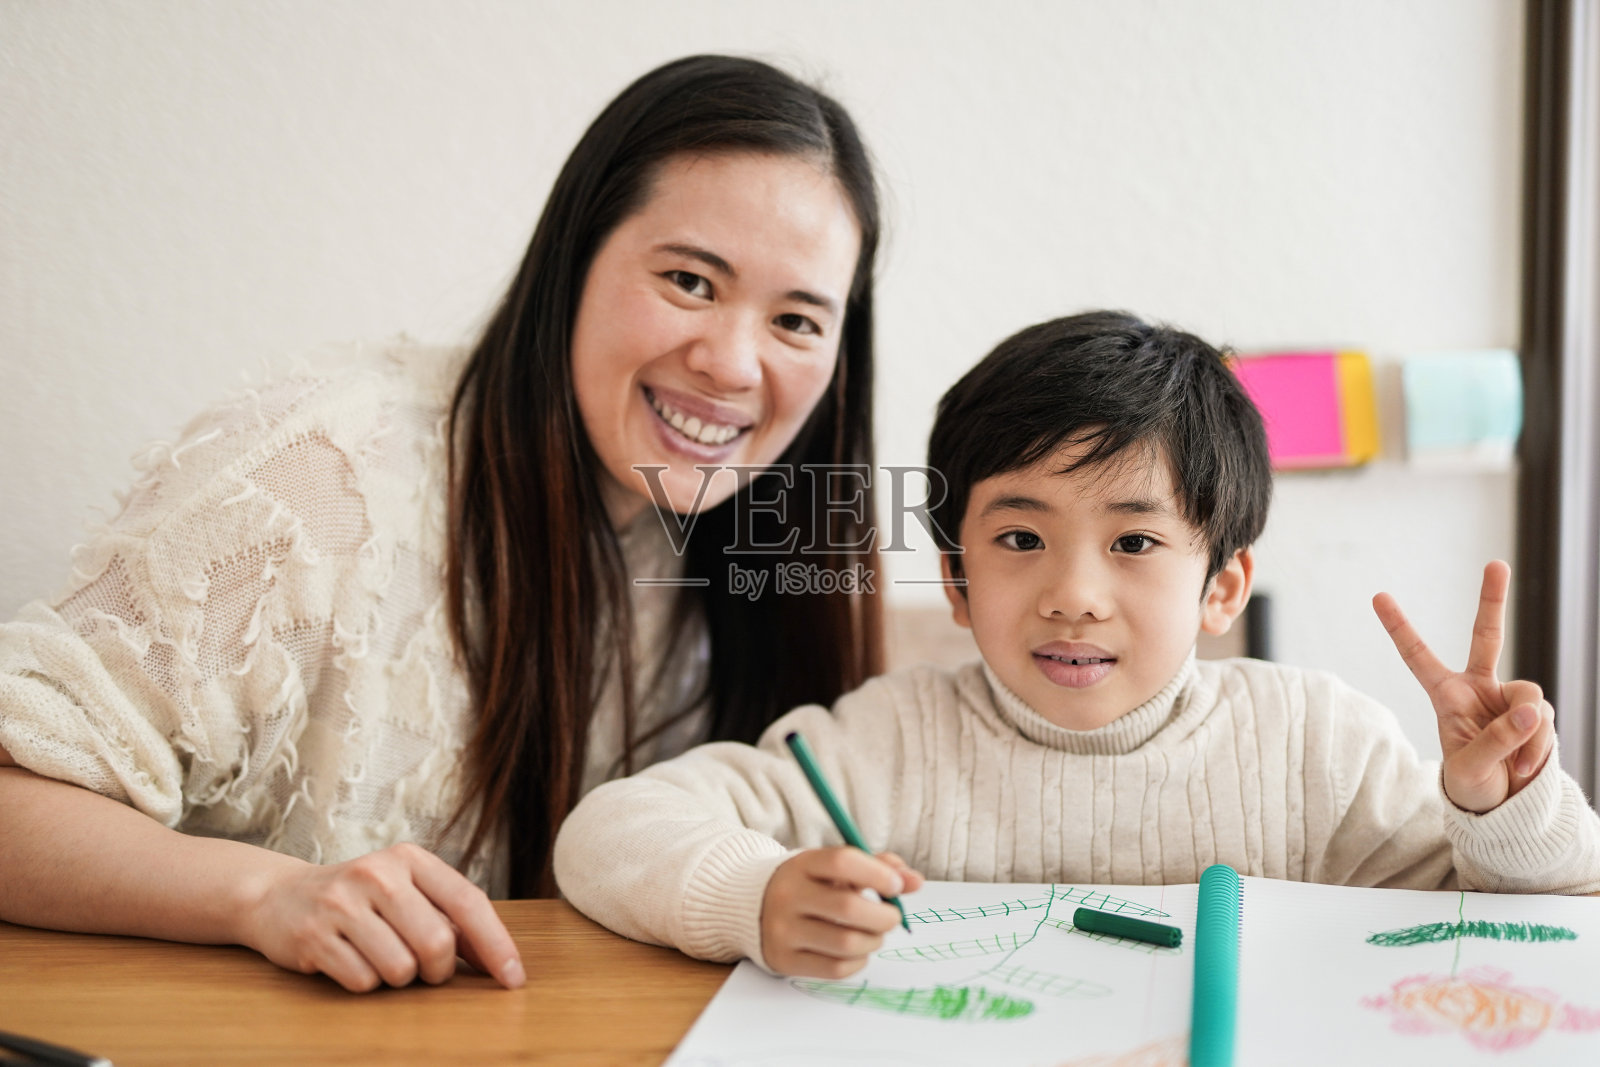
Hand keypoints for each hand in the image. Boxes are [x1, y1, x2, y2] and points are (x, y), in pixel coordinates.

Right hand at [240, 842, 524, 992]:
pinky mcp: (313, 936)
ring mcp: (342, 903)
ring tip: (379, 955)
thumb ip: (450, 918)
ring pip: (400, 968)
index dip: (496, 944)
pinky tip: (350, 960)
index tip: (514, 978)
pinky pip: (363, 982)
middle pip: (436, 943)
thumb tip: (498, 958)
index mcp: (410, 859)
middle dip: (437, 969)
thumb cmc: (361, 900)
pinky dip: (365, 982)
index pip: (467, 901)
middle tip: (423, 967)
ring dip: (398, 977)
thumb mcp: (406, 892)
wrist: (279, 897)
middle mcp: (377, 874)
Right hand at [760, 848, 923, 977]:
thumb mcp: (834, 868)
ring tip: (874, 934)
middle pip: (848, 907)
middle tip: (893, 917)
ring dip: (873, 941)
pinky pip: (835, 968)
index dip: (877, 873)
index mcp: (801, 865)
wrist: (752, 906)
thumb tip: (915, 882)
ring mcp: (783, 930)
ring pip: (846, 943)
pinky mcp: (784, 960)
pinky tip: (856, 950)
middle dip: (884, 916)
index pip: (842, 862)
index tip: (897, 885)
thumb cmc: (809, 884)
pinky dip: (858, 961)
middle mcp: (787, 896)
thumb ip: (877, 868)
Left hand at [1373, 560, 1555, 813]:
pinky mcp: (1537, 715)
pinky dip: (1537, 750)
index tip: (1377, 595)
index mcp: (1446, 695)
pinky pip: (1544, 724)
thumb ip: (1497, 740)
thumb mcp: (1471, 768)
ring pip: (1529, 700)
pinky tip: (1524, 769)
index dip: (1399, 627)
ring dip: (1525, 738)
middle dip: (1492, 599)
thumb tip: (1532, 711)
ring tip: (1512, 767)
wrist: (1503, 807)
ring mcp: (1510, 699)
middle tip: (1496, 562)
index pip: (1417, 656)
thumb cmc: (1472, 784)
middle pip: (1487, 636)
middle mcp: (1479, 688)